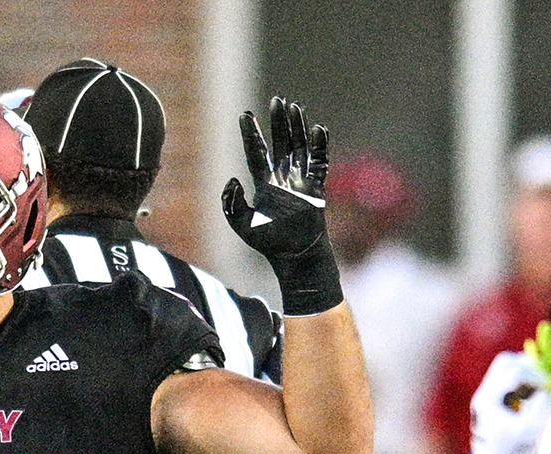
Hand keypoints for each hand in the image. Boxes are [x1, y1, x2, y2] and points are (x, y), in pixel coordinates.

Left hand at [220, 98, 340, 313]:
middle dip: (279, 122)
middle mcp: (283, 178)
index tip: (245, 115)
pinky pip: (319, 162)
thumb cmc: (270, 244)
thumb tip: (231, 180)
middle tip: (277, 99)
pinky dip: (320, 146)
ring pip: (300, 147)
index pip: (256, 153)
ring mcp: (301, 181)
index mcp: (265, 184)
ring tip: (294, 107)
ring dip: (297, 127)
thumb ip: (231, 204)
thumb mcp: (242, 225)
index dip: (251, 134)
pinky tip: (318, 129)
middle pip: (281, 143)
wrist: (296, 257)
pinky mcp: (316, 188)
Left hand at [468, 349, 550, 453]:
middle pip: (505, 362)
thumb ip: (542, 405)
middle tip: (546, 378)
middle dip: (529, 366)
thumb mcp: (531, 431)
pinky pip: (507, 381)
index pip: (515, 370)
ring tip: (538, 391)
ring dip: (525, 374)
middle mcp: (483, 394)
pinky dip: (522, 383)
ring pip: (505, 369)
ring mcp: (485, 398)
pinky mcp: (492, 403)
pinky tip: (531, 398)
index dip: (537, 373)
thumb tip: (548, 387)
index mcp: (488, 399)